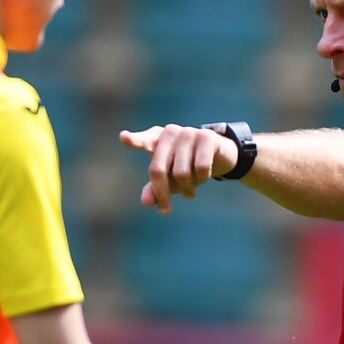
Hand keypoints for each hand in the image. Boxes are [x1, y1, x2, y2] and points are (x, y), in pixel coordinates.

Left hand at [119, 124, 238, 214]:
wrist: (219, 154)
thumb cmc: (188, 166)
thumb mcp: (170, 178)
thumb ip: (155, 189)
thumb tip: (146, 202)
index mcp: (157, 139)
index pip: (143, 141)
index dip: (134, 140)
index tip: (124, 138)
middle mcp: (170, 132)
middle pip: (158, 170)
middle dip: (162, 194)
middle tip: (166, 211)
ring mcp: (188, 132)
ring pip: (181, 173)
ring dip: (186, 189)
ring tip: (189, 194)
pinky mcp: (206, 137)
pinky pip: (201, 168)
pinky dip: (202, 179)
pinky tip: (205, 178)